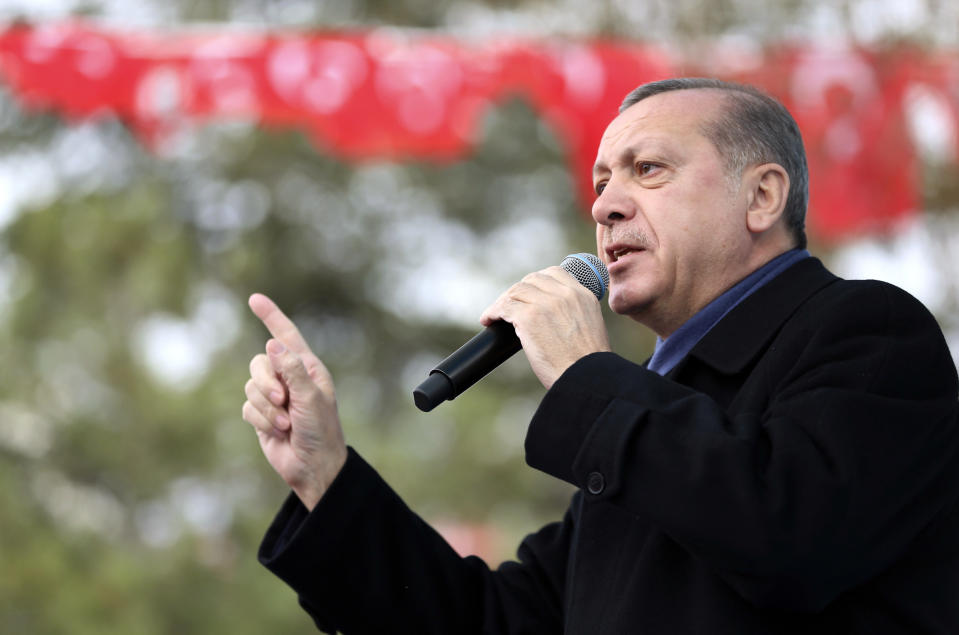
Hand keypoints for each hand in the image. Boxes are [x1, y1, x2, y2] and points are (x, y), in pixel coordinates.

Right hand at [242, 293, 346, 510]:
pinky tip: (278, 432)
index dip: (271, 316)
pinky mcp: (261, 414)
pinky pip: (248, 407)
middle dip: (266, 383)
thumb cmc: (321, 431)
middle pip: (260, 363)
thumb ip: (291, 370)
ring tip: (286, 423)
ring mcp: (274, 396)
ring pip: (250, 386)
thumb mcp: (311, 398)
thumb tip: (272, 343)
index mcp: (308, 368)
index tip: (255, 298)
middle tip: (283, 401)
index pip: (287, 336)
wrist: (313, 467)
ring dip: (266, 408)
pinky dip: (261, 420)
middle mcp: (289, 378)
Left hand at [480, 266, 610, 389]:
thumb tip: (551, 317)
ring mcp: (546, 303)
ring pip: (516, 292)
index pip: (555, 273)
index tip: (528, 294)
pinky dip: (493, 312)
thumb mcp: (589, 327)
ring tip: (495, 315)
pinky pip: (504, 307)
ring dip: (503, 302)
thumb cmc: (586, 364)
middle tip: (508, 307)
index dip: (536, 282)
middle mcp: (565, 294)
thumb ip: (573, 313)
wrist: (587, 379)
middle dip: (518, 291)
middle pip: (532, 280)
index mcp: (582, 295)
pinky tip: (488, 321)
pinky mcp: (529, 317)